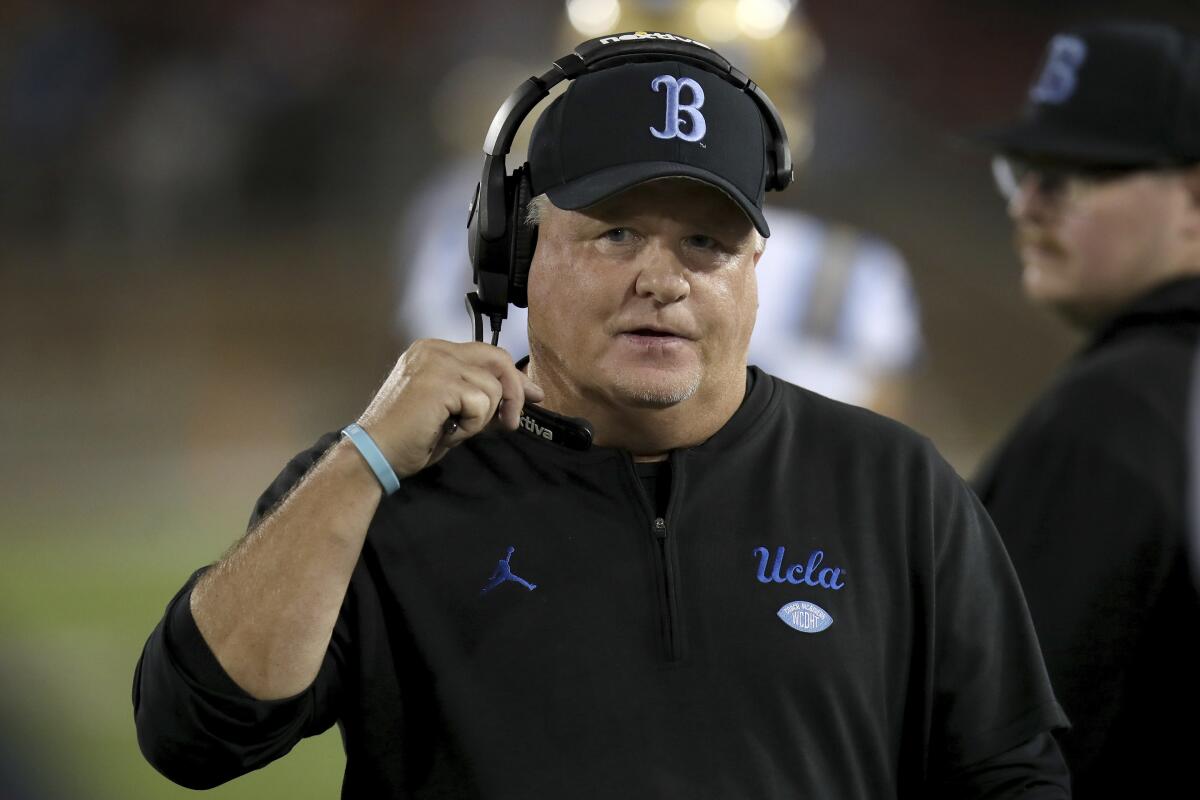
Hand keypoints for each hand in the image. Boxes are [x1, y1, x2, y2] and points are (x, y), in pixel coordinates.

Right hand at [355, 339, 543, 477]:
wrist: (374, 453)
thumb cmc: (408, 438)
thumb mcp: (449, 408)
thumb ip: (476, 393)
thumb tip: (520, 395)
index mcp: (433, 351)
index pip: (487, 354)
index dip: (513, 377)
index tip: (534, 394)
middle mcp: (434, 349)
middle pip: (497, 359)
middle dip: (513, 392)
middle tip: (510, 421)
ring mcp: (437, 362)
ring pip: (492, 386)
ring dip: (480, 418)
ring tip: (453, 429)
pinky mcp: (440, 382)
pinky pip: (481, 402)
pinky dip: (471, 425)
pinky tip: (447, 432)